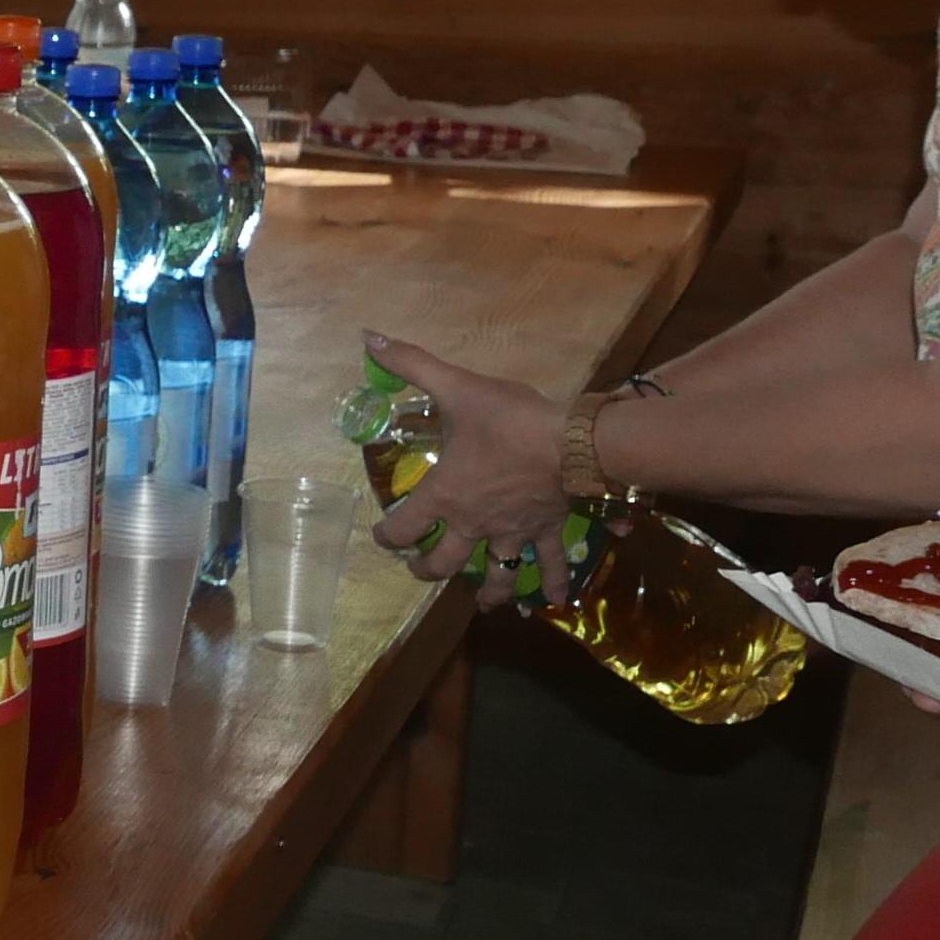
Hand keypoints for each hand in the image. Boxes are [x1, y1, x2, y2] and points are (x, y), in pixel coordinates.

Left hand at [362, 334, 576, 605]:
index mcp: (445, 496)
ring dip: (489, 590)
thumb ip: (411, 365)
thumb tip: (368, 337)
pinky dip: (555, 583)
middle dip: (427, 570)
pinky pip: (552, 563)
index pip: (403, 527)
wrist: (571, 442)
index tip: (382, 536)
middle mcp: (474, 524)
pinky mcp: (548, 530)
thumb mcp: (456, 387)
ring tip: (483, 599)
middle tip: (421, 568)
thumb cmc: (509, 419)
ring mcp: (512, 532)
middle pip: (443, 564)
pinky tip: (557, 601)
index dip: (387, 536)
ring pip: (498, 574)